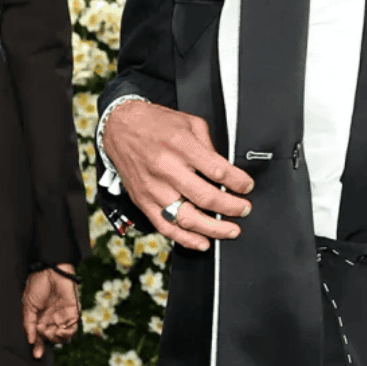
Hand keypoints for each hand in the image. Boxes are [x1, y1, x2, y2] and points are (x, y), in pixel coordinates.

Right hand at [22, 268, 79, 355]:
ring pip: (63, 337)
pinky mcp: (73, 313)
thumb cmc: (37, 286)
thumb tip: (30, 340)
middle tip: (43, 335)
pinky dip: (68, 333)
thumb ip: (29, 324)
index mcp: (40, 320)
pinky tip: (61, 331)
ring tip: (53, 333)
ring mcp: (63, 317)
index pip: (40, 337)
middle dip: (48, 342)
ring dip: (58, 339)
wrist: (50, 272)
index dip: (38, 347)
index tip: (36, 355)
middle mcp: (52, 320)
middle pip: (52, 339)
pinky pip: (73, 328)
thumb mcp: (28, 306)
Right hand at [102, 101, 252, 252]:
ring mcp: (154, 188)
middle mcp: (166, 168)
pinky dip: (186, 239)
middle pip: (205, 197)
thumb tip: (226, 169)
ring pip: (187, 218)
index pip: (217, 170)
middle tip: (244, 209)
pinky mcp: (143, 201)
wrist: (119, 127)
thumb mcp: (189, 123)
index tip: (246, 186)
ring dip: (213, 229)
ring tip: (231, 231)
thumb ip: (209, 145)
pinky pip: (166, 227)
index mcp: (181, 146)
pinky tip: (202, 242)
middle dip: (231, 207)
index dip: (238, 182)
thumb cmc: (155, 124)